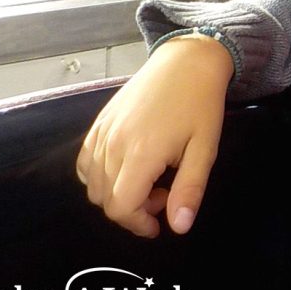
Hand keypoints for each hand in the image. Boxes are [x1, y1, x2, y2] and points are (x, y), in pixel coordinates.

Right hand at [76, 34, 233, 237]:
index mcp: (140, 153)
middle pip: (104, 200)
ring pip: (92, 184)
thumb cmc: (201, 104)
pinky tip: (125, 167)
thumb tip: (179, 228)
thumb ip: (189, 190)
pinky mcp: (98, 121)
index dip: (138, 224)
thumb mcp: (205, 149)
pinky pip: (85, 161)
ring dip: (116, 193)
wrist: (187, 61)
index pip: (121, 207)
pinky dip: (99, 175)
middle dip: (132, 210)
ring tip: (149, 179)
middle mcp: (113, 144)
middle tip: (163, 195)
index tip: (159, 225)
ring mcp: (101, 131)